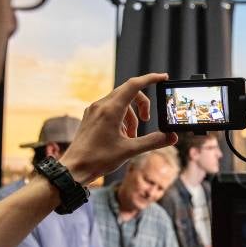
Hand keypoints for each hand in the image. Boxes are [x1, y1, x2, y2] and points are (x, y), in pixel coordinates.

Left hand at [60, 74, 177, 184]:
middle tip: (148, 120)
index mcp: (111, 110)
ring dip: (132, 115)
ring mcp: (94, 110)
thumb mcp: (130, 151)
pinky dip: (122, 118)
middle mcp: (101, 105)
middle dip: (142, 104)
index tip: (163, 77)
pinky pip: (111, 109)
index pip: (134, 85)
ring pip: (120, 102)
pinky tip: (121, 136)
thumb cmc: (98, 159)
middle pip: (129, 92)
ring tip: (132, 136)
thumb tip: (171, 136)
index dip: (151, 79)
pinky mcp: (91, 116)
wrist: (74, 169)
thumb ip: (153, 141)